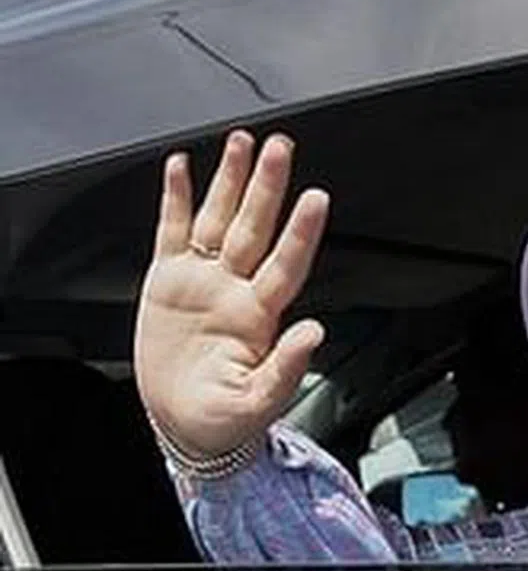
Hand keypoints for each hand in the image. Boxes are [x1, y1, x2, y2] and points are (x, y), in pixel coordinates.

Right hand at [133, 131, 328, 457]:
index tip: (316, 199)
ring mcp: (203, 282)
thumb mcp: (258, 403)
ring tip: (243, 143)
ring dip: (231, 181)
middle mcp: (235, 291)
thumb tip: (314, 332)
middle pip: (254, 228)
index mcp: (259, 317)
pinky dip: (175, 198)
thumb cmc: (225, 419)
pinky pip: (172, 231)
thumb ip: (287, 368)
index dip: (300, 233)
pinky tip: (182, 166)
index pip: (285, 265)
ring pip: (219, 220)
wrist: (184, 427)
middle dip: (267, 187)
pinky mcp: (168, 282)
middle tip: (281, 147)